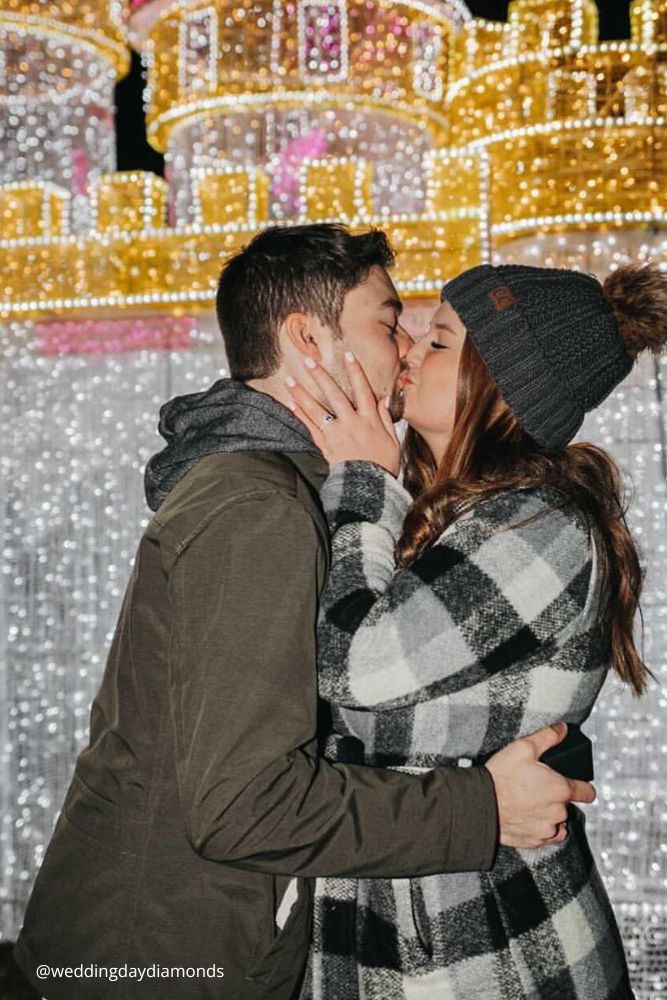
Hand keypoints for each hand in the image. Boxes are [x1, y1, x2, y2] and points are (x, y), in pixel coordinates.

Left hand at [286, 352, 400, 475]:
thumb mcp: (392, 442)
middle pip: (335, 394)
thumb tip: (383, 400)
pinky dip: (300, 415)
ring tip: (289, 380)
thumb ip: (386, 419)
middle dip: (321, 376)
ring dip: (302, 393)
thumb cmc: (383, 466)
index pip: (363, 390)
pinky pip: (310, 427)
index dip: (355, 371)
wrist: (368, 488)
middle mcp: (352, 423)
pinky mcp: (326, 446)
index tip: (347, 354)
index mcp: (370, 420)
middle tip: (308, 360)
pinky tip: (290, 403)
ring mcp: (337, 434)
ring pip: (317, 409)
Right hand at [485, 723, 595, 848]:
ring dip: (548, 814)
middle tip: (535, 787)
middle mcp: (558, 813)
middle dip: (555, 797)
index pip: (588, 793)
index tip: (577, 785)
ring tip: (529, 803)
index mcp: (560, 789)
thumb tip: (562, 730)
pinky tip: (524, 816)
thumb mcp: (523, 747)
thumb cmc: (501, 776)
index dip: (583, 787)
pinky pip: (544, 836)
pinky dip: (538, 827)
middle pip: (567, 806)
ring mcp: (546, 829)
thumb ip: (547, 737)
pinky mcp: (534, 841)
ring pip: (556, 822)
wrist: (479, 803)